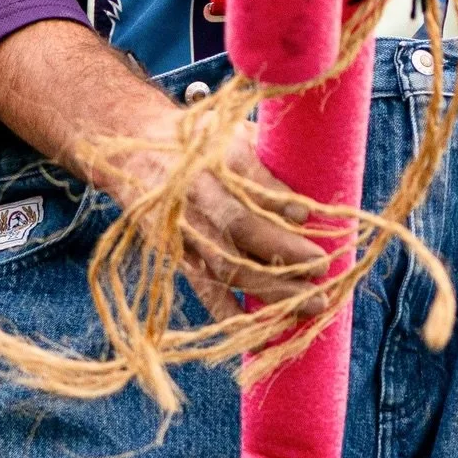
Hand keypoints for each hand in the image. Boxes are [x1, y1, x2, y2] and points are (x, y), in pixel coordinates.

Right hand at [0, 20, 329, 324]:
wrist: (134, 150)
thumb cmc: (201, 139)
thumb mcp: (232, 129)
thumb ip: (268, 155)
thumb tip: (318, 192)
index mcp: (212, 154)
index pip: (246, 175)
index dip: (276, 197)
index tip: (309, 216)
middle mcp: (195, 192)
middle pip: (238, 225)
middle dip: (282, 251)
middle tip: (322, 268)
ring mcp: (183, 227)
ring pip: (226, 264)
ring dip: (270, 289)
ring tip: (310, 304)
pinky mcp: (175, 253)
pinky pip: (204, 286)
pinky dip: (230, 309)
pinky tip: (259, 328)